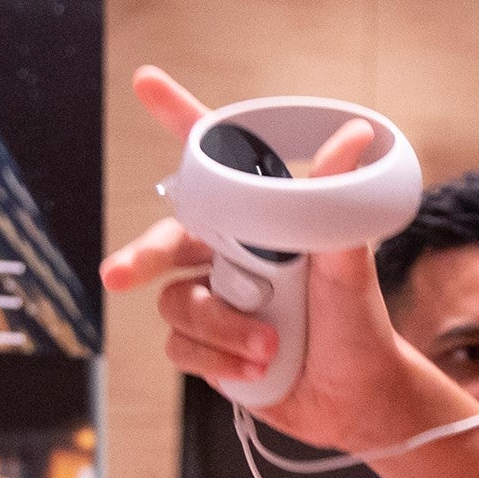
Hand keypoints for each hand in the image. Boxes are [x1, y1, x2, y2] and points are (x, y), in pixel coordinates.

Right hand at [100, 67, 432, 449]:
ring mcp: (216, 302)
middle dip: (140, 256)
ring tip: (271, 345)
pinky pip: (182, 349)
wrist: (359, 395)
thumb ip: (336, 201)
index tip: (147, 82)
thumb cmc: (357, 320)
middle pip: (165, 241)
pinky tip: (259, 369)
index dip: (179, 120)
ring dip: (222, 329)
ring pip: (176, 304)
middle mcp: (230, 258)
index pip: (216, 167)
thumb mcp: (348, 258)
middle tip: (119, 273)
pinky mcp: (208, 349)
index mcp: (259, 224)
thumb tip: (355, 138)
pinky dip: (220, 361)